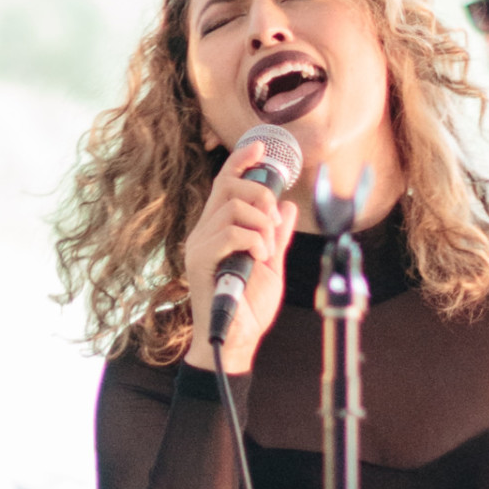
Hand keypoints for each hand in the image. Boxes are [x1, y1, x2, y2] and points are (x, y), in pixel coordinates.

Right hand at [182, 139, 298, 374]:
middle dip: (261, 195)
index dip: (241, 162)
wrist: (236, 340)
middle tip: (275, 222)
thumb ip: (277, 236)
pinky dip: (254, 240)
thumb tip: (289, 208)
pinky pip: (231, 232)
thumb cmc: (250, 307)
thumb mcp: (271, 264)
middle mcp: (203, 232)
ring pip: (233, 208)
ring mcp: (199, 245)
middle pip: (229, 187)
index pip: (225, 184)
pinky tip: (260, 258)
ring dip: (261, 224)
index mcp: (217, 229)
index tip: (259, 148)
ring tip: (267, 249)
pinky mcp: (199, 260)